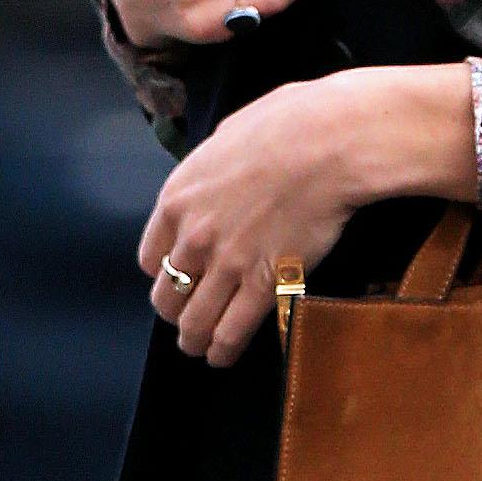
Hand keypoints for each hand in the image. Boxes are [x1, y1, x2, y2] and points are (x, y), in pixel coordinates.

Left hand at [143, 68, 477, 367]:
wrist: (330, 141)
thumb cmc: (289, 124)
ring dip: (194, 339)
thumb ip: (213, 165)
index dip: (163, 273)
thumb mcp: (228, 135)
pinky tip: (222, 356)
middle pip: (167, 294)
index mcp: (178, 197)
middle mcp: (194, 236)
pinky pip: (231, 331)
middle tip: (186, 318)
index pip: (151, 256)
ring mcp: (227, 264)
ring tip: (200, 348)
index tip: (174, 278)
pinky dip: (222, 350)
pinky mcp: (264, 284)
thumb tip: (221, 169)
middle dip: (174, 310)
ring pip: (195, 321)